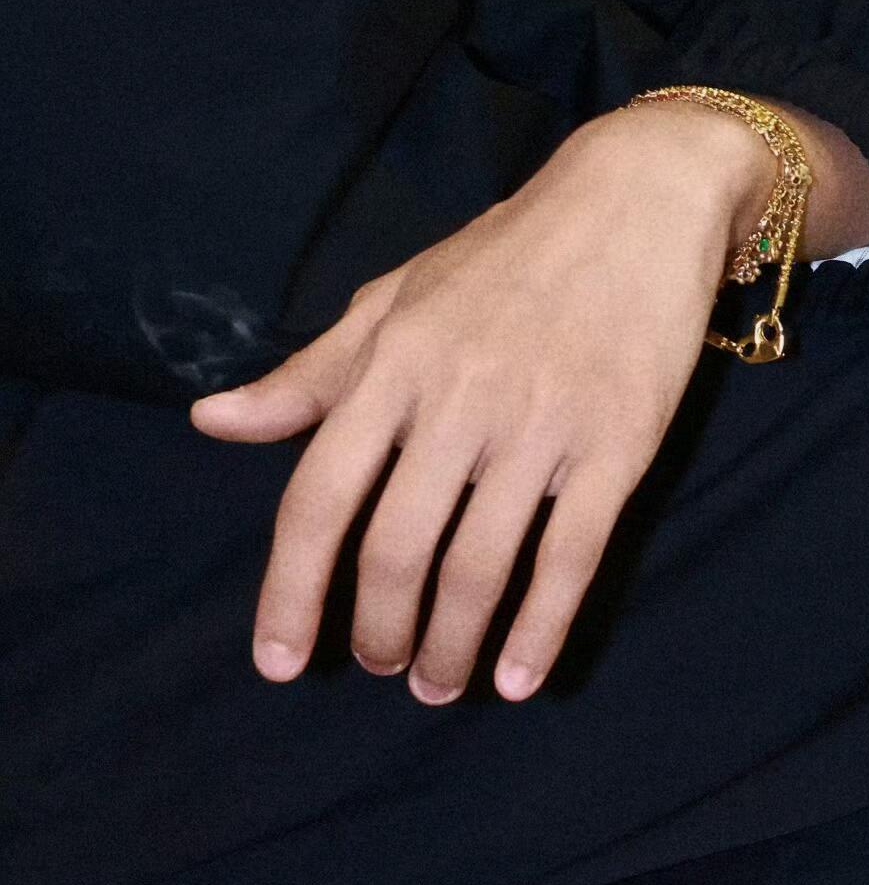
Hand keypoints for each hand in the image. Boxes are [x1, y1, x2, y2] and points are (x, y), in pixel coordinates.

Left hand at [190, 106, 790, 705]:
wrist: (640, 200)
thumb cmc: (508, 255)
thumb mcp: (395, 298)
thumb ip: (311, 375)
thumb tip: (212, 423)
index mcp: (392, 363)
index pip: (319, 498)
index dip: (291, 591)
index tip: (280, 660)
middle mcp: (458, 399)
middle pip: (395, 549)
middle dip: (380, 631)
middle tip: (382, 665)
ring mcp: (541, 424)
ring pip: (478, 566)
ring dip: (451, 645)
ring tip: (441, 684)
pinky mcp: (618, 444)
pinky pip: (570, 557)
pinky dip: (540, 630)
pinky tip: (519, 677)